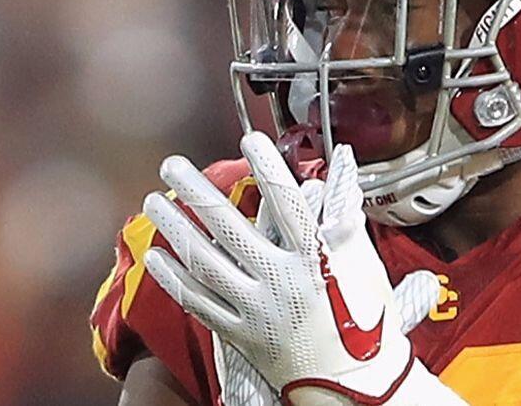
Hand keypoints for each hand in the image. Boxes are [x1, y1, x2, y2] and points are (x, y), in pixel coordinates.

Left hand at [142, 132, 458, 404]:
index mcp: (317, 260)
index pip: (289, 204)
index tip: (249, 140)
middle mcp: (283, 282)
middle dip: (197, 194)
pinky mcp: (242, 335)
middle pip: (232, 230)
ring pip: (207, 265)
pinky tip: (157, 256)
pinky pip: (201, 304)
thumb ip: (345, 216)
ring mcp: (258, 310)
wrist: (356, 384)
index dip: (269, 169)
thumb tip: (340, 166)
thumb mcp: (365, 265)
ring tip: (154, 202)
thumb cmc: (365, 322)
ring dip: (176, 230)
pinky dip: (175, 280)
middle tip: (171, 166)